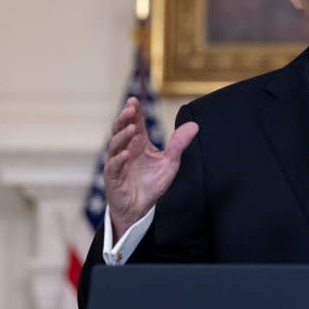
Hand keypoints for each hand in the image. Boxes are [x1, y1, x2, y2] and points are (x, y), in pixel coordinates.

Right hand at [105, 97, 198, 239]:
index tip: (135, 99)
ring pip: (115, 145)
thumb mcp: (170, 162)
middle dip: (124, 118)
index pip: (134, 123)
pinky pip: (114, 167)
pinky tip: (127, 154)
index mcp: (138, 144)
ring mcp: (117, 163)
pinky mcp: (113, 178)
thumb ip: (179, 144)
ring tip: (131, 128)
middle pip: (121, 129)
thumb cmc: (152, 184)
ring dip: (122, 135)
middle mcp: (126, 150)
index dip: (134, 111)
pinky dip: (119, 160)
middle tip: (130, 107)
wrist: (140, 209)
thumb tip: (195, 125)